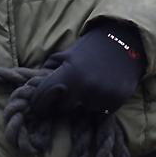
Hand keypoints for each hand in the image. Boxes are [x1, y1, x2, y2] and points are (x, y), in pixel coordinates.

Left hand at [28, 21, 145, 115]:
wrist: (124, 44)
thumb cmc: (89, 48)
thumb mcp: (65, 54)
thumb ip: (49, 69)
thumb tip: (32, 85)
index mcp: (69, 74)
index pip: (44, 97)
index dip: (38, 103)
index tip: (36, 107)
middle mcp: (85, 88)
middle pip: (63, 108)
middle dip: (61, 103)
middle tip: (65, 93)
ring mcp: (101, 97)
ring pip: (82, 111)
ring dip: (82, 103)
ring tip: (88, 86)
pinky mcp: (116, 103)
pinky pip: (100, 111)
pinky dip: (97, 104)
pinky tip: (101, 89)